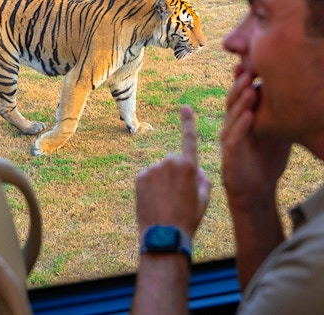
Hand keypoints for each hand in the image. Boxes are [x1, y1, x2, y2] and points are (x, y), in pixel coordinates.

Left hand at [135, 105, 210, 238]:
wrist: (166, 236)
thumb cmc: (189, 219)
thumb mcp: (204, 201)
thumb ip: (203, 180)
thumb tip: (197, 170)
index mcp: (189, 167)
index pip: (189, 139)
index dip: (188, 122)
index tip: (185, 107)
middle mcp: (170, 163)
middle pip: (173, 162)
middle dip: (174, 174)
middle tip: (176, 197)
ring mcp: (153, 169)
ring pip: (159, 171)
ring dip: (161, 182)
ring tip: (164, 203)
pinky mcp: (140, 176)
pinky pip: (147, 177)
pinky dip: (149, 187)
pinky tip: (153, 202)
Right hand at [221, 65, 290, 206]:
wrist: (258, 190)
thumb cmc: (267, 158)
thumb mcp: (277, 131)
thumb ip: (281, 113)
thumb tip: (301, 92)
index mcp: (241, 116)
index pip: (240, 93)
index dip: (243, 78)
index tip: (251, 62)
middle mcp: (232, 123)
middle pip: (232, 99)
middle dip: (240, 84)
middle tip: (249, 70)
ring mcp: (229, 138)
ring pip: (232, 116)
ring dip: (241, 102)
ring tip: (250, 89)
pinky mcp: (230, 154)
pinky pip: (233, 138)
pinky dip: (240, 126)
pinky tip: (249, 117)